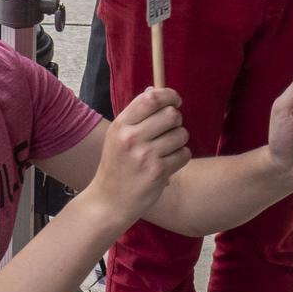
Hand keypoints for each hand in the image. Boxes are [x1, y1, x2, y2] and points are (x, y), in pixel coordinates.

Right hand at [86, 86, 189, 226]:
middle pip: (171, 115)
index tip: (175, 101)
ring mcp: (144, 156)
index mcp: (121, 124)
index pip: (151, 98)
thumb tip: (156, 90)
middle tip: (170, 130)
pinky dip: (180, 158)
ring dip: (179, 141)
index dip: (169, 95)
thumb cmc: (117, 165)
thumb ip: (137, 114)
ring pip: (181, 135)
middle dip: (177, 121)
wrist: (109, 201)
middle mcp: (131, 138)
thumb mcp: (118, 136)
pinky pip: (184, 154)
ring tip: (166, 150)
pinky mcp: (157, 173)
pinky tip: (168, 164)